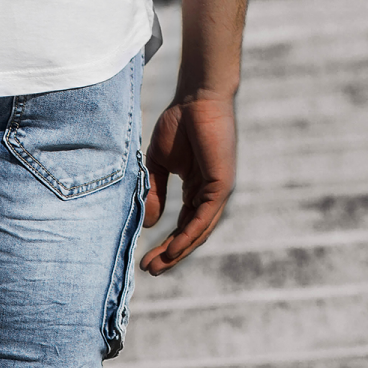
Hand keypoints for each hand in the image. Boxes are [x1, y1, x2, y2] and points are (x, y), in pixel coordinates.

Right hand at [141, 95, 236, 274]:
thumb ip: (154, 193)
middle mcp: (210, 194)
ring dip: (179, 252)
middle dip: (171, 255)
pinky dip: (189, 235)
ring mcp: (218, 191)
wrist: (197, 96)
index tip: (144, 261)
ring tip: (158, 266)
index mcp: (197, 189)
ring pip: (199, 231)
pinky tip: (174, 250)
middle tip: (150, 271)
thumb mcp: (157, 165)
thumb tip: (149, 225)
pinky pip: (204, 218)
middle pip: (191, 235)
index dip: (165, 245)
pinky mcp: (222, 185)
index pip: (182, 226)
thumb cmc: (179, 122)